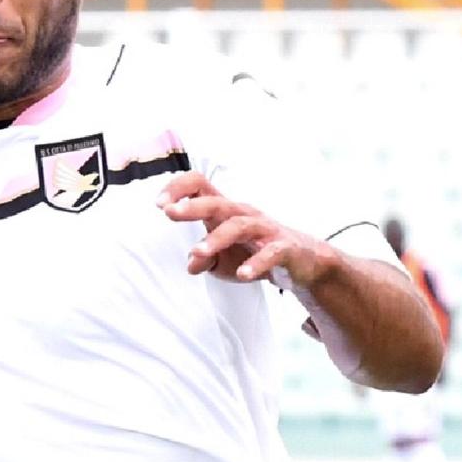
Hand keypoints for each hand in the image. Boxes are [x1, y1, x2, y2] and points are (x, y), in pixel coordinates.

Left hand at [161, 172, 325, 284]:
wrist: (301, 261)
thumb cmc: (254, 251)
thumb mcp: (222, 260)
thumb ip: (203, 259)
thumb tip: (190, 265)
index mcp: (224, 211)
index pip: (199, 186)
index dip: (178, 190)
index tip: (159, 204)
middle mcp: (243, 214)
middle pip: (217, 203)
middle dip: (193, 207)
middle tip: (170, 213)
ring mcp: (265, 229)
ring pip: (239, 226)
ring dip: (217, 238)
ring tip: (197, 252)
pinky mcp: (284, 248)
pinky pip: (271, 253)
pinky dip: (256, 264)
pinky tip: (242, 275)